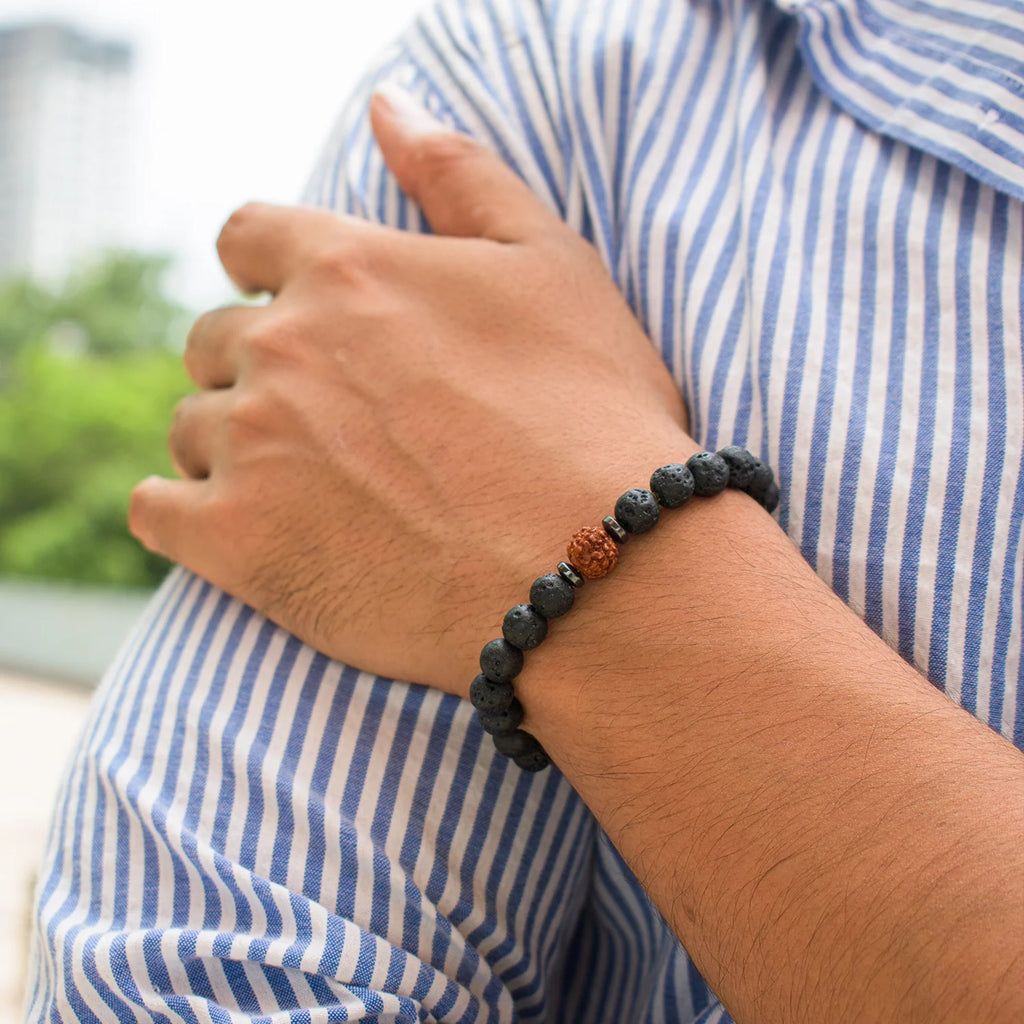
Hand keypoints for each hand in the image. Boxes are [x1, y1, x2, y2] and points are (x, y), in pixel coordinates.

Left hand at [129, 84, 690, 693]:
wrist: (595, 568)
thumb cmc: (591, 416)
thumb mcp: (552, 265)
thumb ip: (460, 175)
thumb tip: (388, 105)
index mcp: (346, 269)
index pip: (247, 239)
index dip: (264, 270)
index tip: (292, 307)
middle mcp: (280, 346)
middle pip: (214, 342)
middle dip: (256, 369)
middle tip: (324, 420)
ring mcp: (250, 446)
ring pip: (191, 429)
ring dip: (230, 447)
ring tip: (305, 488)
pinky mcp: (236, 544)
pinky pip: (156, 513)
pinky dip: (182, 516)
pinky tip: (233, 529)